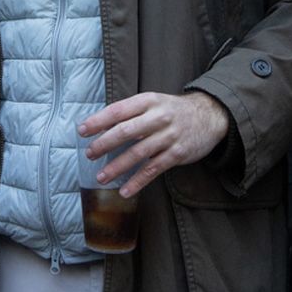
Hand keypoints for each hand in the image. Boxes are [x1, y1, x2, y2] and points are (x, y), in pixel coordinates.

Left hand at [79, 91, 230, 197]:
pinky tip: (125, 190)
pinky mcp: (177, 154)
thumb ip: (131, 112)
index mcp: (148, 101)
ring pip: (138, 153)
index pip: (118, 110)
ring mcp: (168, 136)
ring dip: (118, 166)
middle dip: (104, 144)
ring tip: (102, 177)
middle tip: (90, 154)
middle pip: (126, 131)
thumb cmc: (173, 110)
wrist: (210, 115)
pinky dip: (138, 181)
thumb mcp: (153, 102)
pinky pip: (153, 169)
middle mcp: (158, 117)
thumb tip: (100, 126)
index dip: (98, 121)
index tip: (82, 131)